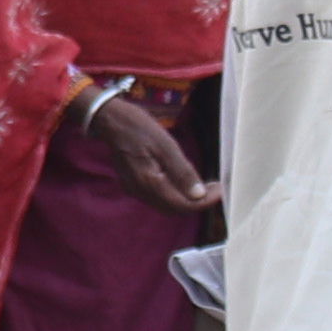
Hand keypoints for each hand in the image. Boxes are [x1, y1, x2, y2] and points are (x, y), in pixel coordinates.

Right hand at [84, 92, 221, 218]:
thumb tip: (198, 194)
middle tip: (215, 188)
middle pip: (174, 209)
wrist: (110, 120)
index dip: (204, 202)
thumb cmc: (138, 128)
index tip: (221, 190)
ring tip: (204, 185)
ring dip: (187, 199)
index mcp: (148, 183)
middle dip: (197, 202)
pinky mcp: (134, 184)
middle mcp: (140, 192)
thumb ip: (182, 172)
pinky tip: (184, 181)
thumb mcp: (165, 145)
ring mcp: (135, 189)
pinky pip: (158, 197)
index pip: (182, 205)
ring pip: (166, 205)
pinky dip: (175, 194)